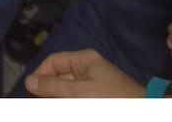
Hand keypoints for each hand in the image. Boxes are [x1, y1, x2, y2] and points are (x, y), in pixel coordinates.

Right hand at [24, 49, 143, 97]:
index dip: (40, 75)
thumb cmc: (111, 100)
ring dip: (59, 98)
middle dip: (49, 91)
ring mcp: (93, 84)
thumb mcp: (79, 93)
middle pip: (58, 77)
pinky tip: (67, 104)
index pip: (53, 62)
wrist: (142, 111)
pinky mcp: (97, 97)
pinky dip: (69, 101)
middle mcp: (87, 69)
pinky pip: (77, 97)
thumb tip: (29, 81)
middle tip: (41, 103)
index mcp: (84, 60)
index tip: (31, 91)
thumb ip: (53, 87)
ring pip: (67, 91)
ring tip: (53, 103)